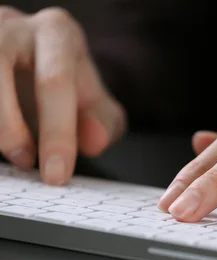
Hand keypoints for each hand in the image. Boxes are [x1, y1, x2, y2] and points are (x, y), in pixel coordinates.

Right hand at [0, 6, 125, 183]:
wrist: (30, 60)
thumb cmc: (65, 83)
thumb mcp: (94, 102)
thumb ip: (103, 123)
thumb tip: (94, 141)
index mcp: (57, 33)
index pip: (55, 83)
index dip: (56, 133)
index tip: (57, 174)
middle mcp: (14, 25)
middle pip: (2, 74)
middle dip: (12, 132)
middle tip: (27, 166)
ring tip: (16, 154)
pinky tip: (3, 143)